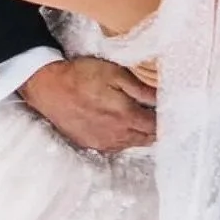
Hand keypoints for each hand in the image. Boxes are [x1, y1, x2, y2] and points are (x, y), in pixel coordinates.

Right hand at [20, 56, 156, 152]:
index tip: (170, 110)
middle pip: (148, 138)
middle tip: (159, 114)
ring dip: (140, 133)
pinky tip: (121, 125)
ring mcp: (103, 142)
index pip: (157, 127)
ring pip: (132, 143)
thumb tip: (162, 99)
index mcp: (127, 117)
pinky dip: (124, 137)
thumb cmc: (82, 76)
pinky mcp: (91, 144)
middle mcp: (118, 135)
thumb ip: (141, 90)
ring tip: (141, 118)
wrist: (48, 88)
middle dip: (156, 128)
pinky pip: (116, 145)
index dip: (166, 119)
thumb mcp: (115, 74)